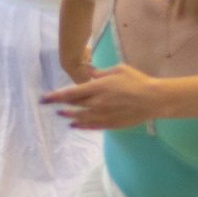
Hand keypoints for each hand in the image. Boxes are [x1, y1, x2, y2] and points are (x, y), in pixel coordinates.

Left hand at [41, 62, 158, 128]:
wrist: (153, 99)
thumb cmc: (137, 81)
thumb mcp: (118, 70)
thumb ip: (101, 73)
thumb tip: (91, 73)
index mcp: (98, 87)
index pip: (70, 93)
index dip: (55, 96)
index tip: (44, 99)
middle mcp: (97, 103)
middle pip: (74, 106)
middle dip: (61, 105)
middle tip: (52, 106)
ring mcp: (103, 115)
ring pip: (80, 118)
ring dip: (69, 116)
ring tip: (62, 115)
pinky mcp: (110, 124)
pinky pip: (91, 126)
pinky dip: (81, 125)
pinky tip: (75, 125)